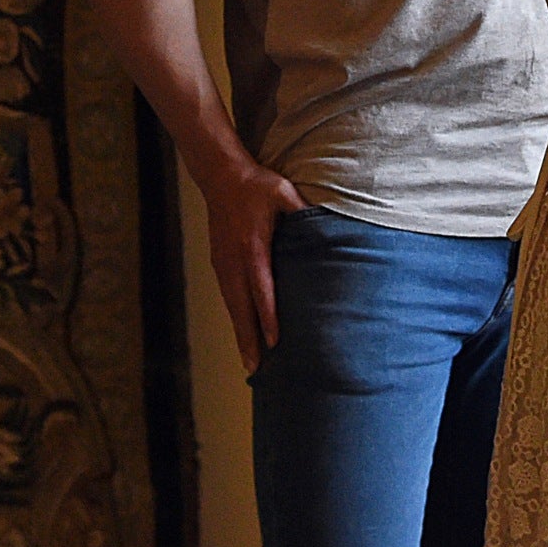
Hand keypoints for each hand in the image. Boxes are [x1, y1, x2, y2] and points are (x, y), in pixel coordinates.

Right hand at [193, 153, 307, 374]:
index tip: (274, 342)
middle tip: (256, 369)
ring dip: (240, 334)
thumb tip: (328, 226)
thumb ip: (303, 211)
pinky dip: (235, 319)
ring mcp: (223, 263)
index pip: (261, 288)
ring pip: (232, 306)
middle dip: (249, 339)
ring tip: (249, 362)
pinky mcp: (219, 263)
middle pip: (241, 308)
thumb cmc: (257, 185)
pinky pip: (227, 297)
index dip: (267, 317)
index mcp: (252, 246)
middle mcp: (234, 260)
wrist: (221, 176)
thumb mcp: (284, 193)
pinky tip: (242, 333)